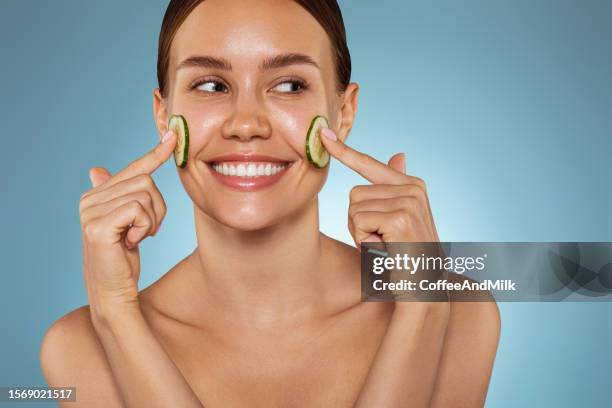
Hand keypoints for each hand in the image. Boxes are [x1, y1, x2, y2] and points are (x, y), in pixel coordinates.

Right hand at [78, 130, 175, 313]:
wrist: (113, 293)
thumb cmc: (122, 260)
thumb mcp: (125, 224)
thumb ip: (116, 196)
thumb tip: (96, 168)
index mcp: (96, 195)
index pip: (133, 168)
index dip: (155, 154)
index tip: (173, 136)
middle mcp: (89, 198)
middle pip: (145, 180)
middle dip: (157, 208)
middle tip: (145, 231)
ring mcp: (91, 211)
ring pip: (146, 194)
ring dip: (152, 219)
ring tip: (136, 237)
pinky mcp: (98, 225)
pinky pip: (139, 209)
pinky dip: (145, 227)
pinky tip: (131, 242)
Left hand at [319, 128, 439, 247]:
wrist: (424, 288)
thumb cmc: (407, 256)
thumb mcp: (401, 218)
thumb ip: (395, 187)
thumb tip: (398, 154)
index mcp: (413, 185)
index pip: (370, 164)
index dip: (345, 152)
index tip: (324, 135)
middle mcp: (413, 188)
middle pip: (355, 193)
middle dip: (358, 221)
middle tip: (381, 240)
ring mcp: (408, 201)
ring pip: (354, 207)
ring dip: (360, 233)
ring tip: (384, 246)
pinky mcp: (400, 217)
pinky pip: (358, 221)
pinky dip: (363, 240)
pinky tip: (383, 249)